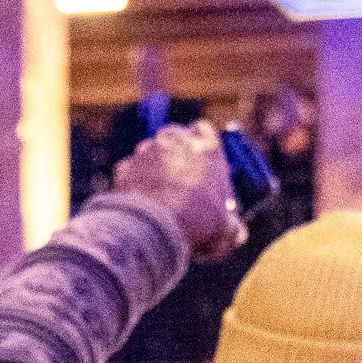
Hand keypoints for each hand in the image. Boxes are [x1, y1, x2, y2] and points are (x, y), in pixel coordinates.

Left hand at [113, 122, 245, 259]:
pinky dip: (135, 181)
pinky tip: (142, 201)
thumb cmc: (195, 223)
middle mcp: (174, 141)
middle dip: (178, 152)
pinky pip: (131, 170)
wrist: (152, 230)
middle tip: (183, 178)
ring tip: (161, 194)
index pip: (204, 129)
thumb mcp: (225, 229)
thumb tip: (237, 233)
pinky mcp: (124, 167)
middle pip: (176, 136)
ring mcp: (146, 152)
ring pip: (151, 151)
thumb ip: (232, 225)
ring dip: (155, 166)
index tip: (206, 163)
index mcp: (205, 147)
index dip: (203, 144)